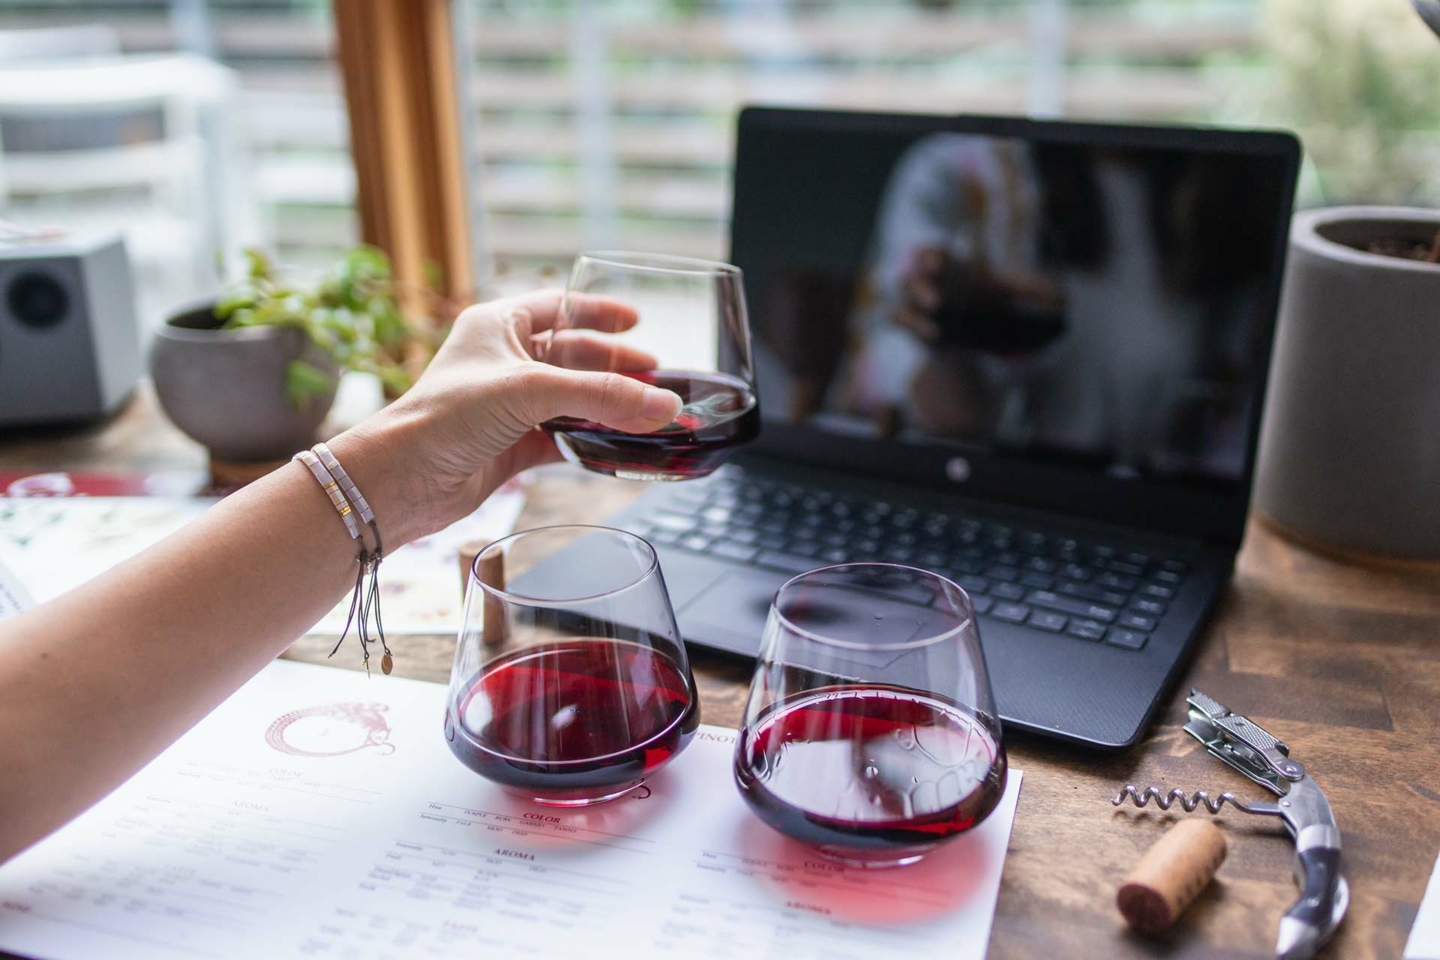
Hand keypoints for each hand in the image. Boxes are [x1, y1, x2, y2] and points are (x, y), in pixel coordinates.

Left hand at [329, 291, 681, 546]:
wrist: (402, 480)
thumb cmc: (445, 416)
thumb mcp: (530, 391)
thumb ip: (602, 396)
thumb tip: (665, 405)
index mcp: (498, 325)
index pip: (559, 305)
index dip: (598, 311)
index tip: (637, 320)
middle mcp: (504, 362)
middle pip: (573, 355)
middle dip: (615, 366)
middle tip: (655, 377)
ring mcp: (508, 406)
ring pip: (573, 399)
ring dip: (609, 406)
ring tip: (649, 412)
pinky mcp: (512, 445)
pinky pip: (564, 437)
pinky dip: (592, 440)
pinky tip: (620, 445)